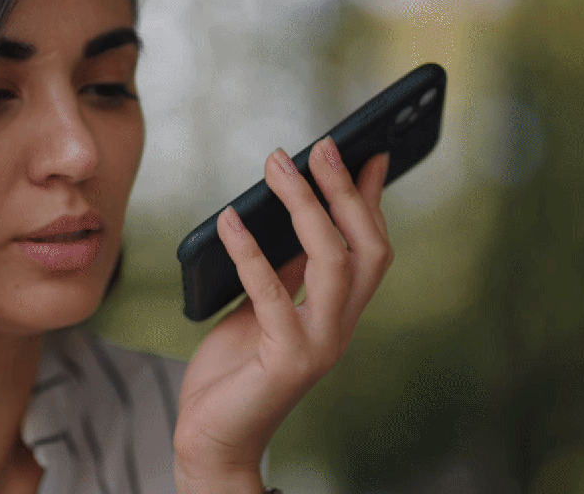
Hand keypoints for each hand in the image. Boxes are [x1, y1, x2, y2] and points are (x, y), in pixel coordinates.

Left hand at [173, 138, 393, 493]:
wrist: (213, 437)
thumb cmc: (234, 370)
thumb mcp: (262, 307)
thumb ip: (285, 269)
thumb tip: (293, 212)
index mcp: (338, 312)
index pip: (370, 246)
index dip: (369, 198)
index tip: (366, 150)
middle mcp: (340, 327)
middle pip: (366, 248)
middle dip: (346, 192)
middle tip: (320, 146)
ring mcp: (319, 345)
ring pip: (333, 262)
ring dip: (306, 207)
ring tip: (277, 166)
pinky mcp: (286, 361)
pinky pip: (272, 294)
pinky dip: (250, 251)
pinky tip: (228, 219)